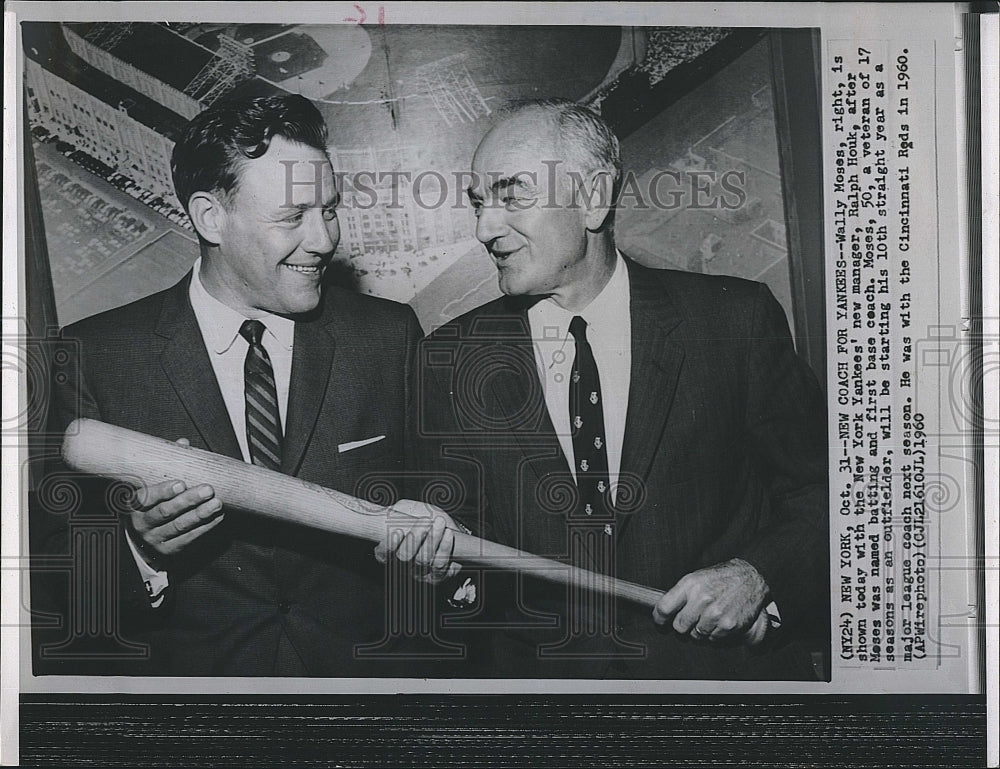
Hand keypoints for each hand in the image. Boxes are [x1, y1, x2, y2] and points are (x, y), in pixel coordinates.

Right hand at [128, 440, 224, 564]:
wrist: (143, 542)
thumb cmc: (151, 506)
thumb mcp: (151, 487)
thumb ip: (165, 465)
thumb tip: (182, 443)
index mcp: (135, 505)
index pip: (145, 498)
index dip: (162, 491)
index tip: (180, 483)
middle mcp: (142, 523)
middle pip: (164, 512)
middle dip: (188, 500)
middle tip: (207, 489)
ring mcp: (156, 539)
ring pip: (179, 526)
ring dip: (200, 514)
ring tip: (216, 503)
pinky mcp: (170, 550)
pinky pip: (189, 539)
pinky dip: (205, 527)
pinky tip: (217, 517)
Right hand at [373, 499, 461, 583]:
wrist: (447, 529)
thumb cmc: (425, 520)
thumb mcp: (409, 511)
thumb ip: (399, 511)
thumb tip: (392, 512)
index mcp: (391, 551)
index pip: (383, 554)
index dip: (389, 544)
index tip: (398, 530)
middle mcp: (403, 565)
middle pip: (404, 557)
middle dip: (415, 538)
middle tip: (425, 521)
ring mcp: (420, 573)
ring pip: (423, 561)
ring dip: (433, 539)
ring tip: (440, 522)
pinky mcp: (437, 576)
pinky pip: (439, 565)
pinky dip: (444, 548)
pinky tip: (447, 534)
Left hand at [652, 558, 768, 644]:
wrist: (751, 579)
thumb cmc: (721, 578)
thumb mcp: (697, 577)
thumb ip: (680, 594)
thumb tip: (664, 612)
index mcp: (690, 584)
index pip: (664, 608)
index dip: (659, 619)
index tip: (660, 623)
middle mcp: (702, 599)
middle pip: (679, 626)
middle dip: (682, 626)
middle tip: (689, 621)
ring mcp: (715, 614)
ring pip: (695, 635)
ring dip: (699, 631)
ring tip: (707, 618)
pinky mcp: (728, 625)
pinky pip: (712, 639)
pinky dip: (714, 633)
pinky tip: (719, 621)